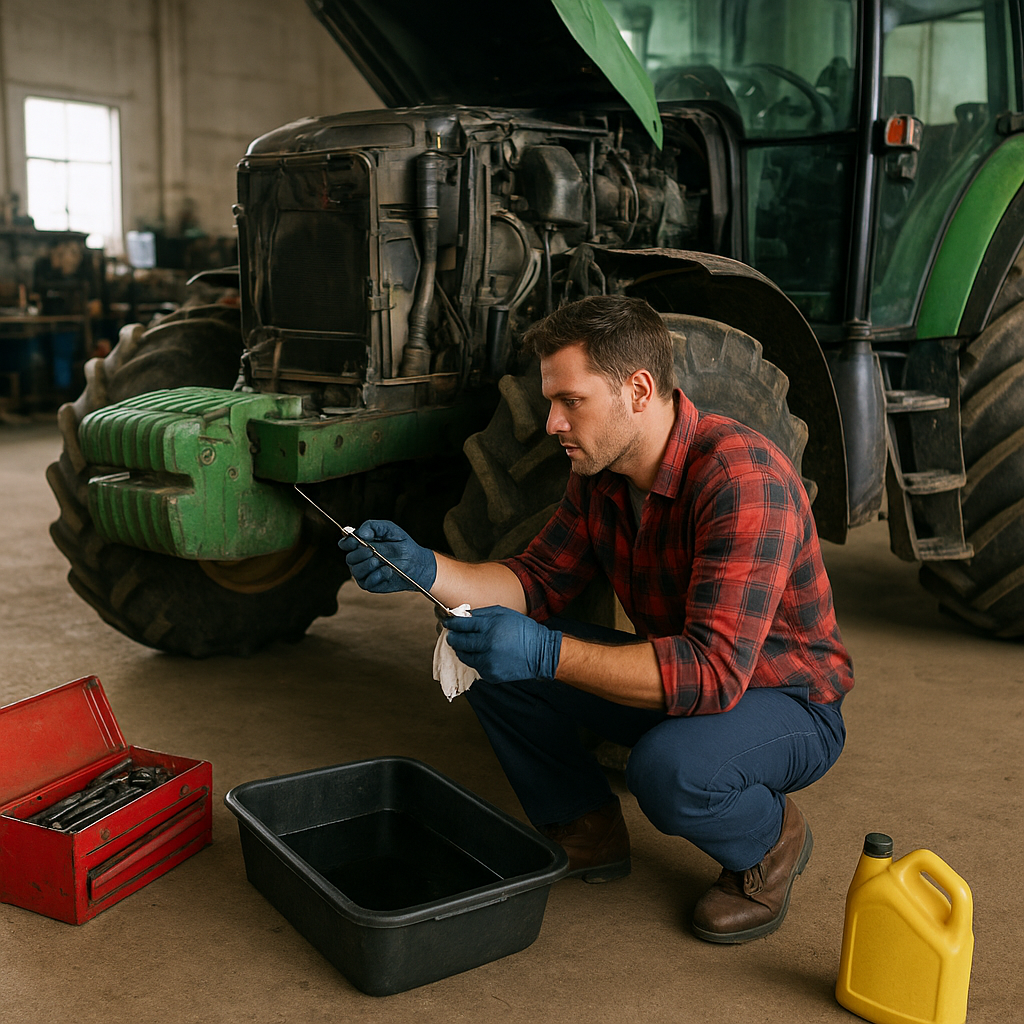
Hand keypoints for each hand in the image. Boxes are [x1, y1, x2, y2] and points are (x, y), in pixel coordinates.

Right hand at [339, 520, 435, 593]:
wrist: (416, 563)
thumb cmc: (402, 544)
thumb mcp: (390, 530)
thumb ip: (373, 527)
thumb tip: (359, 533)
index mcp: (360, 544)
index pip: (345, 543)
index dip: (348, 543)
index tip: (356, 541)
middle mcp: (359, 559)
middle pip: (349, 558)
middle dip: (360, 554)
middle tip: (372, 551)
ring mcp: (363, 573)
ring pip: (356, 571)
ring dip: (368, 565)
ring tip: (381, 561)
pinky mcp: (370, 584)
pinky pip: (367, 582)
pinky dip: (377, 576)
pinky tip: (387, 571)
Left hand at [442, 606, 561, 681]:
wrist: (540, 653)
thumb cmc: (523, 630)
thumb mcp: (504, 613)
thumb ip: (482, 614)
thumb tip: (464, 616)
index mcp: (490, 627)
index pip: (462, 625)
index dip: (451, 623)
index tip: (447, 622)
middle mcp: (487, 645)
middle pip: (459, 642)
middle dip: (452, 637)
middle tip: (452, 634)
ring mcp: (488, 662)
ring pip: (464, 656)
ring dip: (461, 650)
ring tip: (465, 645)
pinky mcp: (490, 674)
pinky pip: (476, 666)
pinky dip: (475, 660)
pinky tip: (482, 654)